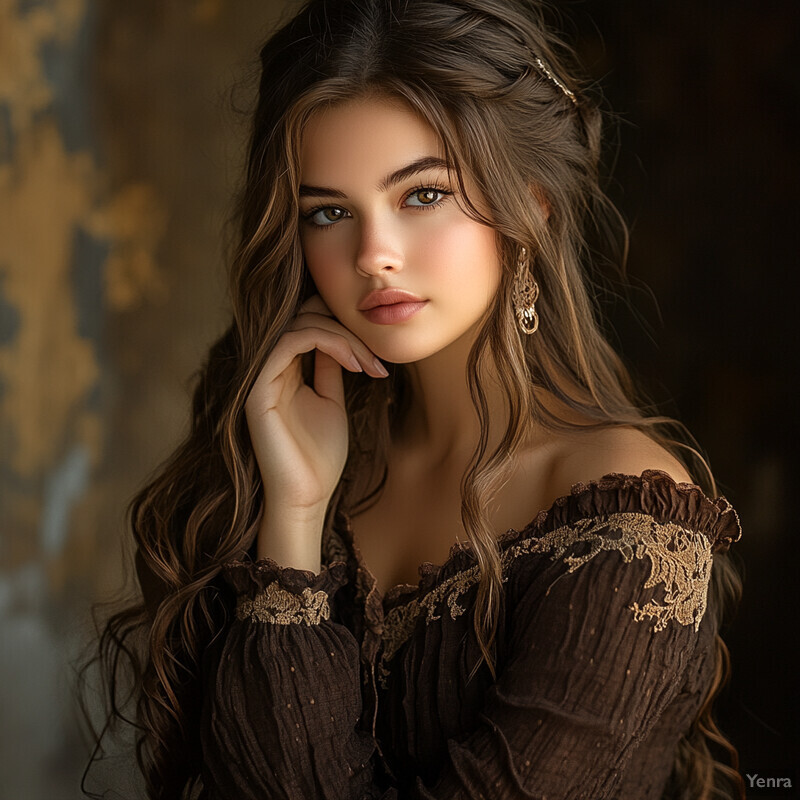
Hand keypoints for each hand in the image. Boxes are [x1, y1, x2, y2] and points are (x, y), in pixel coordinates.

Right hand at [245, 294, 387, 518]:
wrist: (307, 497)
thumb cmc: (319, 458)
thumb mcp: (331, 402)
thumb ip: (330, 368)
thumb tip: (341, 338)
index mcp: (284, 371)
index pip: (308, 323)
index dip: (344, 326)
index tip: (378, 355)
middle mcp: (268, 369)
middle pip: (304, 315)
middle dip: (346, 327)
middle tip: (377, 355)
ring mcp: (261, 377)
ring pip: (300, 325)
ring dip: (343, 336)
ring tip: (369, 363)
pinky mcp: (258, 389)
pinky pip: (289, 343)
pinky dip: (328, 343)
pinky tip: (354, 363)